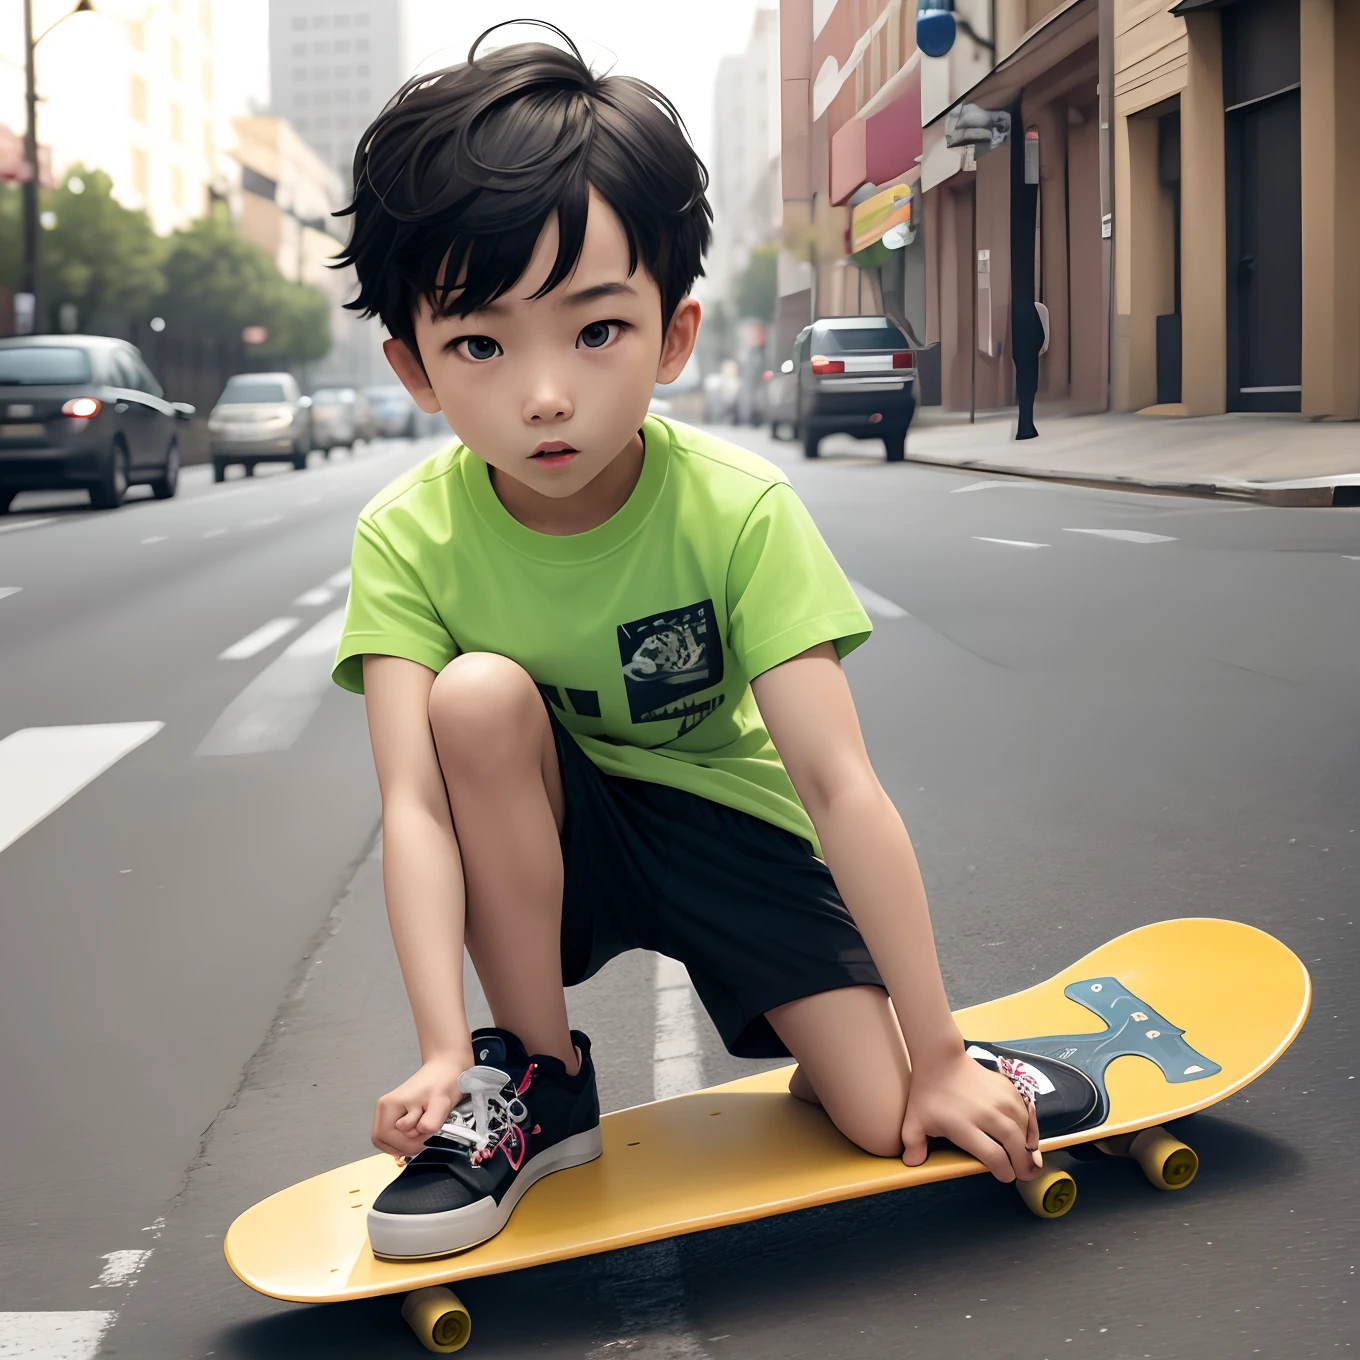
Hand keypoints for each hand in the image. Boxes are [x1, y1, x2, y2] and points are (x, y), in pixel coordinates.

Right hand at [372, 1054, 467, 1158]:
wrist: (445, 1069)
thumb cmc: (442, 1083)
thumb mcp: (441, 1103)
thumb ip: (430, 1121)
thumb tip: (421, 1132)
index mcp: (389, 1105)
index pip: (385, 1136)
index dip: (405, 1143)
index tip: (424, 1140)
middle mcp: (383, 1109)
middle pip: (382, 1140)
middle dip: (403, 1145)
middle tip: (424, 1138)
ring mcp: (387, 1112)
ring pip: (386, 1141)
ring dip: (404, 1144)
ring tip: (422, 1133)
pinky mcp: (394, 1115)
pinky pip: (392, 1137)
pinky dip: (405, 1140)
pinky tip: (419, 1132)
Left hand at [901, 1050, 1041, 1182]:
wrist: (940, 1059)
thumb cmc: (927, 1094)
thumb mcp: (914, 1121)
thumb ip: (913, 1145)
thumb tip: (912, 1164)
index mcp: (964, 1126)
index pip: (994, 1156)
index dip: (1004, 1171)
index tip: (1005, 1176)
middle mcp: (986, 1113)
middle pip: (1015, 1144)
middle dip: (1024, 1163)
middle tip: (1027, 1174)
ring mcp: (999, 1098)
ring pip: (1024, 1127)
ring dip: (1030, 1144)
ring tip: (1031, 1157)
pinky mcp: (1007, 1087)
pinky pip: (1025, 1110)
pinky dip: (1030, 1124)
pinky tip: (1028, 1134)